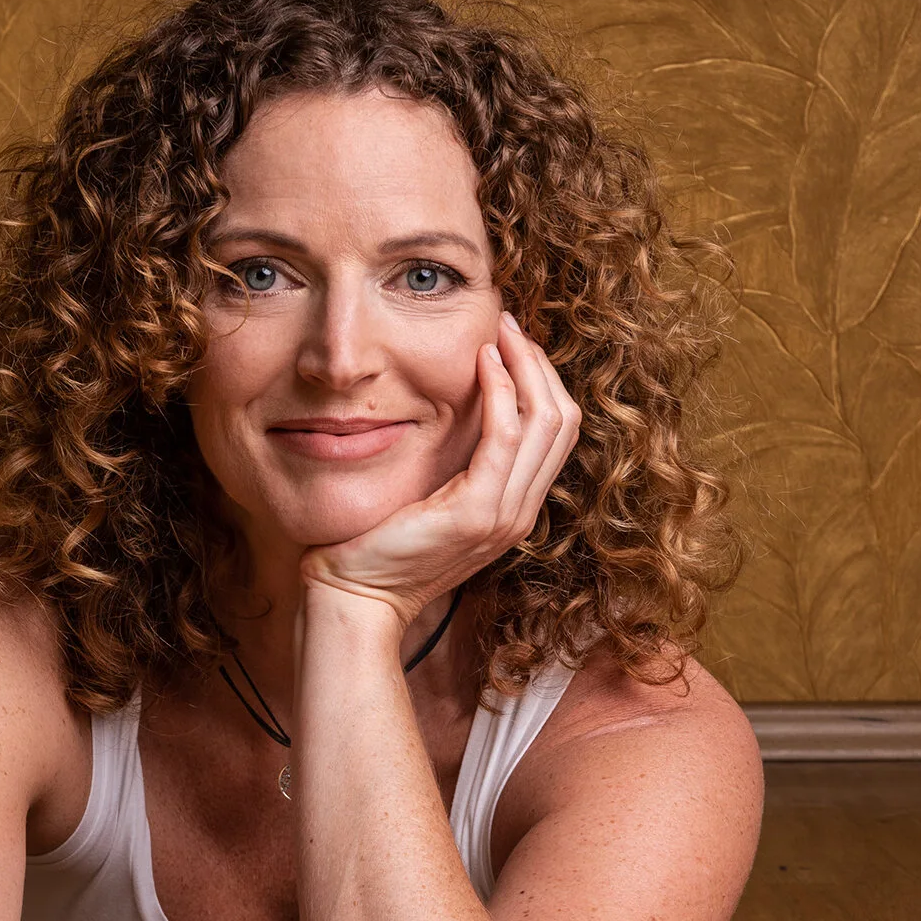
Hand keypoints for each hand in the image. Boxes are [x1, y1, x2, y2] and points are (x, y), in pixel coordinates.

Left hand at [299, 311, 581, 628]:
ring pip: (546, 422)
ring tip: (500, 331)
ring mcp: (505, 515)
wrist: (357, 596)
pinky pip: (505, 437)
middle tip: (509, 324)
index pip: (556, 433)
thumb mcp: (433, 501)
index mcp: (515, 509)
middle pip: (563, 421)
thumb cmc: (381, 547)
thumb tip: (462, 413)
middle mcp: (521, 513)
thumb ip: (459, 467)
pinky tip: (482, 361)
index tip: (512, 342)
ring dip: (526, 366)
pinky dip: (501, 392)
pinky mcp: (477, 512)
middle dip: (540, 364)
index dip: (542, 381)